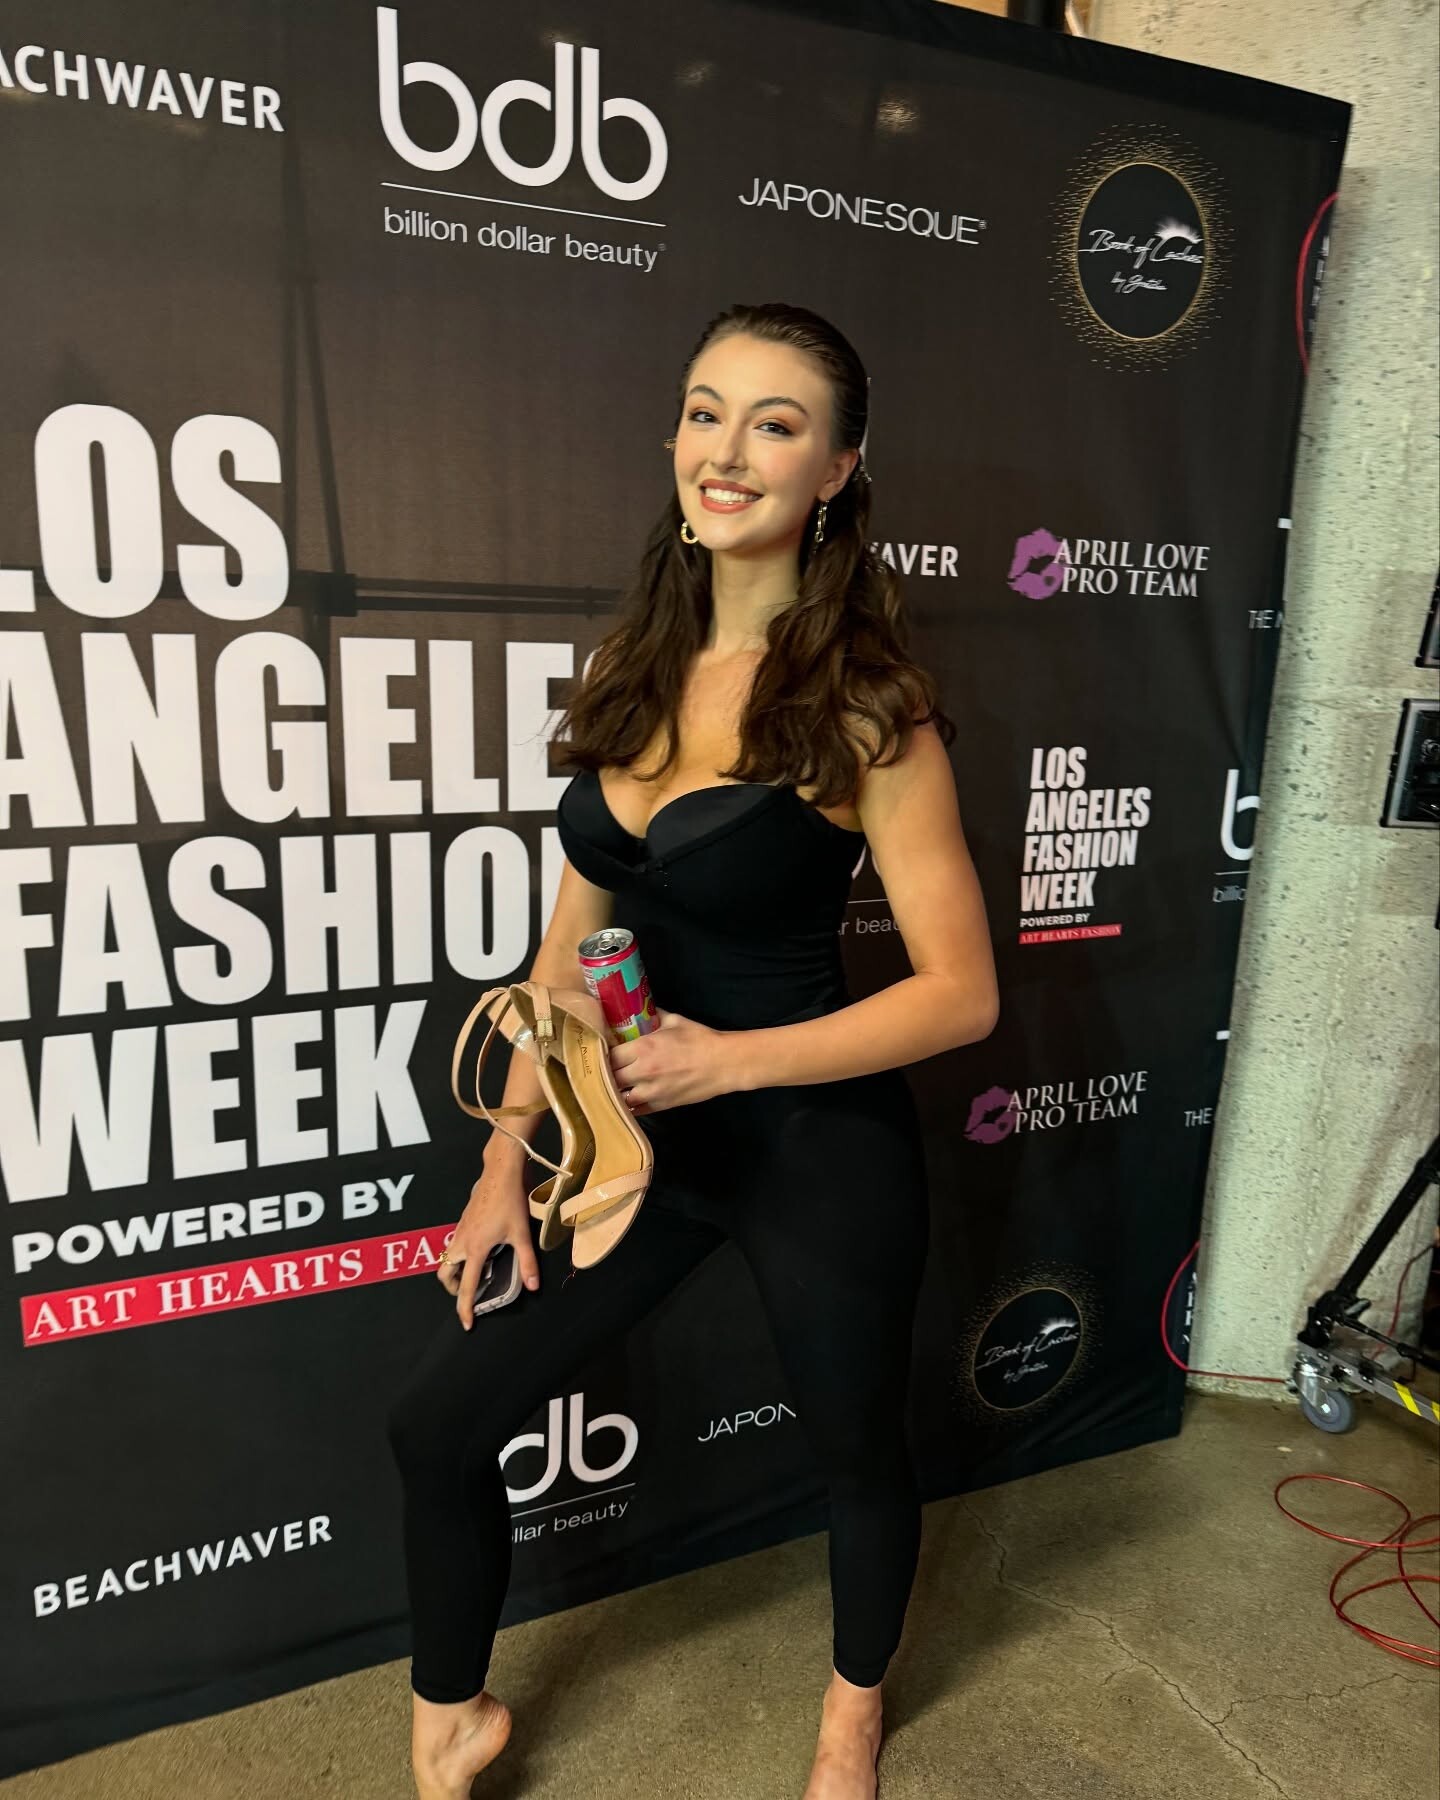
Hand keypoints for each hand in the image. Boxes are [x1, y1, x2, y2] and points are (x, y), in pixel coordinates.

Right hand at [437, 1158, 541, 1330]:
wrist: (499, 1173)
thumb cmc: (510, 1201)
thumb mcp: (522, 1233)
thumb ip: (527, 1262)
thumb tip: (533, 1286)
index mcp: (475, 1249)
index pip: (466, 1287)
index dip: (465, 1308)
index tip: (467, 1323)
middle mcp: (462, 1242)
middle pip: (444, 1274)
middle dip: (452, 1288)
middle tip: (469, 1293)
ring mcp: (459, 1231)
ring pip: (445, 1259)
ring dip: (453, 1271)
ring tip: (474, 1274)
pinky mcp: (462, 1222)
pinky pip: (452, 1245)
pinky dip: (458, 1256)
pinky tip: (479, 1251)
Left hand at [608, 1008, 735, 1114]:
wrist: (724, 1064)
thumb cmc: (700, 1039)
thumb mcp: (674, 1021)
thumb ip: (653, 1017)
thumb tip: (640, 1011)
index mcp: (644, 1048)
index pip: (610, 1054)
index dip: (605, 1053)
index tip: (604, 1051)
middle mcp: (643, 1072)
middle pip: (610, 1077)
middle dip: (607, 1072)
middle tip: (607, 1068)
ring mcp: (651, 1092)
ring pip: (619, 1097)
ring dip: (616, 1091)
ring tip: (614, 1085)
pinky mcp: (661, 1106)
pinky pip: (635, 1111)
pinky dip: (628, 1106)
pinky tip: (626, 1100)